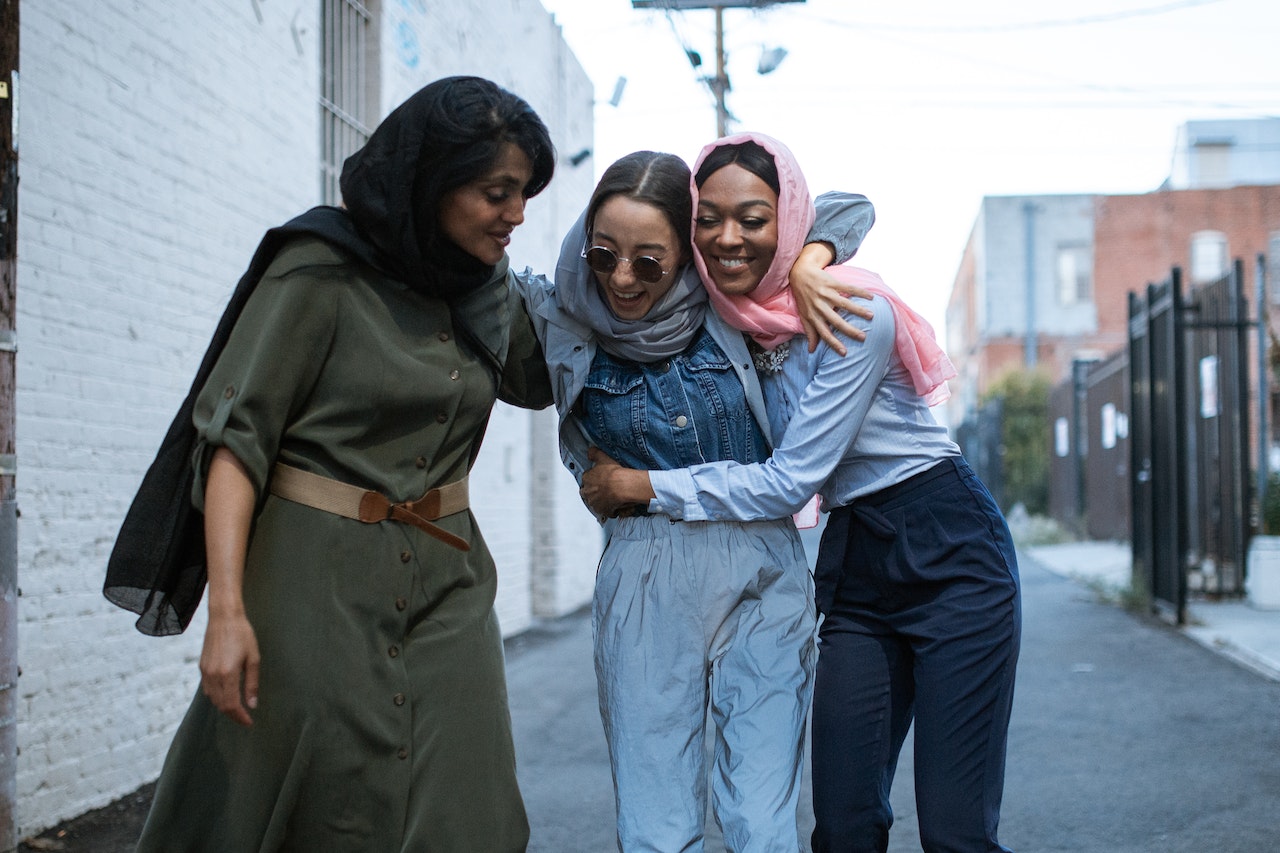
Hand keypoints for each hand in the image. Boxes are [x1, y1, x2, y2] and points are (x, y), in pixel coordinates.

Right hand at [199, 611, 260, 726]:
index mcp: (228, 674)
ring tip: (237, 709)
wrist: (224, 618)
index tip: (249, 722)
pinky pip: (207, 689)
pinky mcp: (202, 667)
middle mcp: (213, 675)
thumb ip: (252, 683)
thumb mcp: (253, 658)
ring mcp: (205, 672)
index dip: (240, 717)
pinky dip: (216, 697)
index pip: (232, 705)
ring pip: (212, 699)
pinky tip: (226, 695)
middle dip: (233, 715)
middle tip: (245, 718)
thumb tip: (252, 704)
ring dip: (224, 707)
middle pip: (221, 705)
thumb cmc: (243, 635)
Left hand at [580, 447, 650, 518]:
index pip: (586, 479)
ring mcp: (594, 502)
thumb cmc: (613, 473)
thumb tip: (589, 451)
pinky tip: (618, 506)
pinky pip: (606, 511)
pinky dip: (611, 510)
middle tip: (605, 490)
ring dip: (602, 501)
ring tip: (613, 498)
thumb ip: (594, 453)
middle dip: (594, 492)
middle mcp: (587, 492)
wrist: (622, 485)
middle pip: (588, 493)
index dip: (594, 479)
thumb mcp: (603, 457)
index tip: (600, 479)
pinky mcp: (603, 511)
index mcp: (586, 479)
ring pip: (596, 503)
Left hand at [789, 242, 874, 355]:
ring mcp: (826, 294)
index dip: (833, 343)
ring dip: (858, 310)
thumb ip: (810, 332)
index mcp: (813, 317)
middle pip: (836, 321)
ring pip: (844, 304)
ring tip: (871, 316)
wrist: (800, 274)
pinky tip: (871, 297)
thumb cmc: (803, 298)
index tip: (844, 353)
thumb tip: (811, 350)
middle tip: (863, 337)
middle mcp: (820, 307)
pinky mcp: (832, 283)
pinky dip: (860, 292)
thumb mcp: (804, 316)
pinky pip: (848, 288)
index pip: (824, 333)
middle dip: (850, 330)